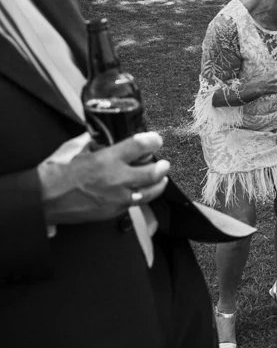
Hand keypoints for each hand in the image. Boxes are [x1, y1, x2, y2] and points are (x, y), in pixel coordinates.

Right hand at [38, 132, 170, 225]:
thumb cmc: (54, 174)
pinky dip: (141, 196)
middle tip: (163, 162)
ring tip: (160, 179)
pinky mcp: (113, 212)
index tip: (155, 140)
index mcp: (107, 160)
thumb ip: (93, 140)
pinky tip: (140, 191)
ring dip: (158, 183)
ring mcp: (117, 198)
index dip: (153, 141)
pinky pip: (135, 204)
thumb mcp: (74, 148)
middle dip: (162, 165)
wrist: (42, 201)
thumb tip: (101, 134)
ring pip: (151, 192)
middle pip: (154, 172)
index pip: (142, 146)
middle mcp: (116, 180)